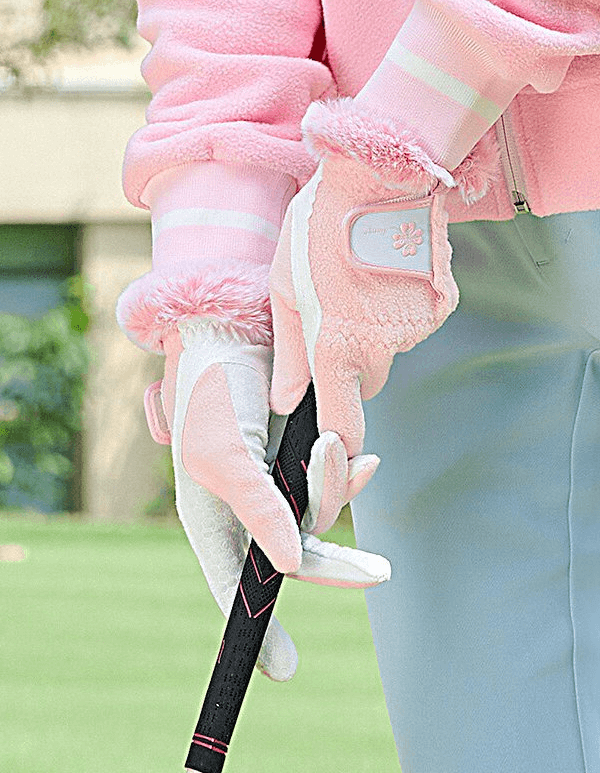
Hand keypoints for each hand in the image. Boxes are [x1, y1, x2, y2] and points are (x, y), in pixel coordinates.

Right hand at [144, 318, 389, 679]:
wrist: (235, 334)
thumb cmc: (213, 395)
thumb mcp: (227, 457)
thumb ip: (259, 512)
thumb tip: (288, 570)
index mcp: (213, 518)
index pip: (235, 586)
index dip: (257, 628)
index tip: (284, 669)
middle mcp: (248, 509)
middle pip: (295, 557)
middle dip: (336, 563)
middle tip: (376, 574)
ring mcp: (277, 485)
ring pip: (321, 515)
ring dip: (336, 485)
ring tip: (336, 445)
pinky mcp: (301, 458)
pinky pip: (334, 482)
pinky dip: (349, 472)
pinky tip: (364, 458)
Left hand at [269, 98, 459, 458]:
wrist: (381, 173)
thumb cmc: (317, 227)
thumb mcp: (283, 289)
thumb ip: (288, 355)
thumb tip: (285, 402)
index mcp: (336, 349)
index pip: (345, 426)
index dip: (340, 447)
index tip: (335, 448)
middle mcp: (381, 348)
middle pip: (366, 381)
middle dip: (350, 363)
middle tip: (334, 314)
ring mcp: (415, 329)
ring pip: (390, 350)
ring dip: (375, 330)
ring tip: (359, 280)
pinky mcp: (440, 307)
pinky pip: (414, 324)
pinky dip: (400, 309)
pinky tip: (387, 271)